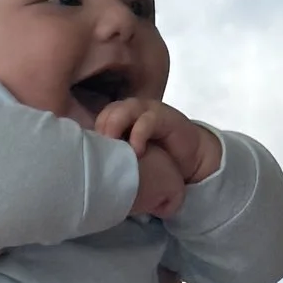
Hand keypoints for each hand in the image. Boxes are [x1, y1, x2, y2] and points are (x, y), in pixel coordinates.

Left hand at [93, 98, 220, 220]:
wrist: (191, 158)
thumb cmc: (158, 160)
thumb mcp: (133, 159)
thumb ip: (117, 158)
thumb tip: (93, 174)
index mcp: (122, 119)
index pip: (101, 117)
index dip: (94, 131)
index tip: (92, 151)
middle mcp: (134, 112)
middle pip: (110, 110)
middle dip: (102, 127)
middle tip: (100, 149)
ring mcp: (149, 112)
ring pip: (126, 109)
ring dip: (116, 125)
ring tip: (114, 145)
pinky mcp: (165, 117)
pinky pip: (148, 120)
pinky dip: (139, 134)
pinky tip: (137, 150)